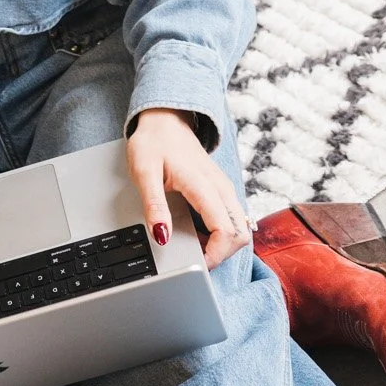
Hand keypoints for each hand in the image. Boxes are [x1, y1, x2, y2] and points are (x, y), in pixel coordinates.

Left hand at [126, 108, 252, 268]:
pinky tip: (200, 236)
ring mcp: (225, 190)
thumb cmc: (153, 144)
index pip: (226, 231)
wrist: (165, 121)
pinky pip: (233, 220)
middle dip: (222, 254)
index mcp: (205, 186)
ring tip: (195, 248)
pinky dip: (221, 235)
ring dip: (223, 245)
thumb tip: (162, 236)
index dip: (214, 255)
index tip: (196, 265)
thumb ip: (154, 205)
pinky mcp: (223, 191)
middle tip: (195, 260)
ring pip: (241, 228)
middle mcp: (222, 189)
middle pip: (241, 234)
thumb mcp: (143, 173)